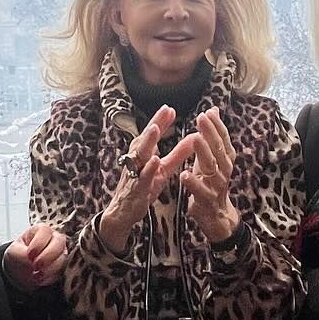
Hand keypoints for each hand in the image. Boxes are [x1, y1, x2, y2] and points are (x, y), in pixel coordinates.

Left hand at [2, 223, 67, 290]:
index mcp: (41, 230)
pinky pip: (62, 271)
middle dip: (48, 256)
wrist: (19, 272)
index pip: (45, 231)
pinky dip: (50, 277)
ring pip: (62, 258)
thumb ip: (23, 256)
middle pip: (59, 243)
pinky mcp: (62, 266)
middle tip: (36, 266)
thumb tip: (32, 264)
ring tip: (36, 275)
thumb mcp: (14, 253)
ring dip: (49, 269)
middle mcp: (54, 239)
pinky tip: (40, 280)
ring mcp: (60, 253)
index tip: (29, 254)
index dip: (38, 243)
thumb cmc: (17, 257)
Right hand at [99, 105, 191, 254]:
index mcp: (143, 153)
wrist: (124, 212)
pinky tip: (155, 160)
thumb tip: (194, 138)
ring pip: (140, 155)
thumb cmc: (143, 186)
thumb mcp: (164, 169)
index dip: (161, 120)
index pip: (152, 134)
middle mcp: (136, 160)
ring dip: (147, 141)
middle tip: (165, 109)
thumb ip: (178, 154)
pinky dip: (148, 168)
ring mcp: (134, 173)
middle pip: (146, 138)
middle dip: (155, 124)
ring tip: (155, 128)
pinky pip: (141, 177)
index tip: (170, 107)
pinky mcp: (135, 188)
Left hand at [180, 107, 240, 242]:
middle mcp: (224, 170)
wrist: (216, 215)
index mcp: (225, 159)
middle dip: (210, 133)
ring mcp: (216, 185)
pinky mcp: (206, 200)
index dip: (216, 125)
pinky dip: (193, 182)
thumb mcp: (213, 158)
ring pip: (211, 167)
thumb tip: (213, 110)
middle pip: (218, 149)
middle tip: (201, 118)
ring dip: (203, 152)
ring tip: (195, 139)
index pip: (223, 139)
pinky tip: (184, 174)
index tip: (208, 112)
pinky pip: (200, 190)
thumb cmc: (210, 182)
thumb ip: (213, 136)